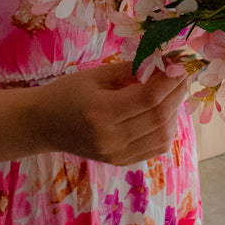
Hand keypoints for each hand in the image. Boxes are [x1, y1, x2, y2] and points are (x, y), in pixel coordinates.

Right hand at [32, 61, 187, 165]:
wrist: (42, 125)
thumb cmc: (66, 94)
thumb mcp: (95, 75)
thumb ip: (131, 70)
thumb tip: (165, 62)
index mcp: (100, 113)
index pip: (148, 99)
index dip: (169, 80)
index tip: (179, 65)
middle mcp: (111, 139)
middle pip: (159, 117)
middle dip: (177, 93)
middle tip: (181, 75)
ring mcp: (117, 155)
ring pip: (163, 135)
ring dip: (175, 111)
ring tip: (173, 92)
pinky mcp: (121, 162)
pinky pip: (156, 147)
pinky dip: (167, 128)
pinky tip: (165, 112)